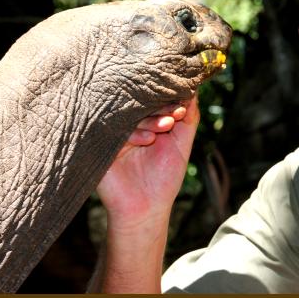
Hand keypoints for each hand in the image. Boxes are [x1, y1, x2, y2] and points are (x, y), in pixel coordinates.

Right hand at [97, 96, 199, 229]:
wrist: (146, 209)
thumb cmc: (164, 178)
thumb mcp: (182, 144)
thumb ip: (189, 117)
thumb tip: (195, 88)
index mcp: (147, 122)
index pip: (156, 101)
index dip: (171, 100)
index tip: (183, 107)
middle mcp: (129, 125)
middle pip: (142, 104)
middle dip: (162, 106)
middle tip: (177, 113)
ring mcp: (115, 134)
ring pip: (131, 114)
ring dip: (151, 118)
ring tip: (166, 126)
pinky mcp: (102, 145)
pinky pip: (115, 129)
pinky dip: (135, 131)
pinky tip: (148, 139)